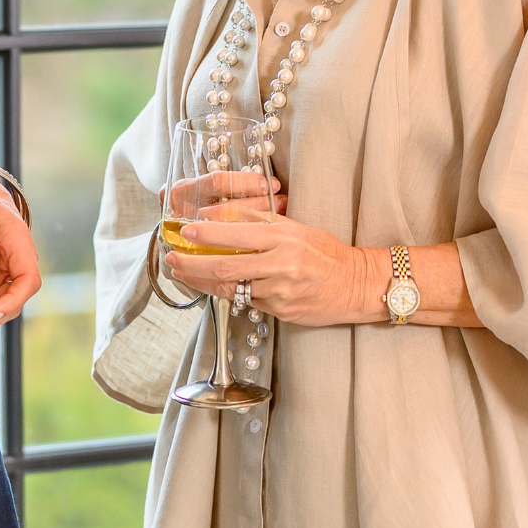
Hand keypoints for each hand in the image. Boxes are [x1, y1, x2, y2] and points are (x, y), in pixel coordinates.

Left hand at [164, 207, 375, 326]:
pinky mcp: (280, 311)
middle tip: (171, 258)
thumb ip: (260, 223)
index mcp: (284, 237)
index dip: (205, 234)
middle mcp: (280, 264)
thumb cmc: (325, 253)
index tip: (184, 231)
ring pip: (230, 288)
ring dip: (201, 282)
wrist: (356, 284)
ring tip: (183, 273)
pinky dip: (227, 294)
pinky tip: (212, 287)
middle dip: (192, 263)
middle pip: (225, 265)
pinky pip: (247, 301)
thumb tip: (219, 216)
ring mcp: (279, 290)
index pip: (236, 234)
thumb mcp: (296, 228)